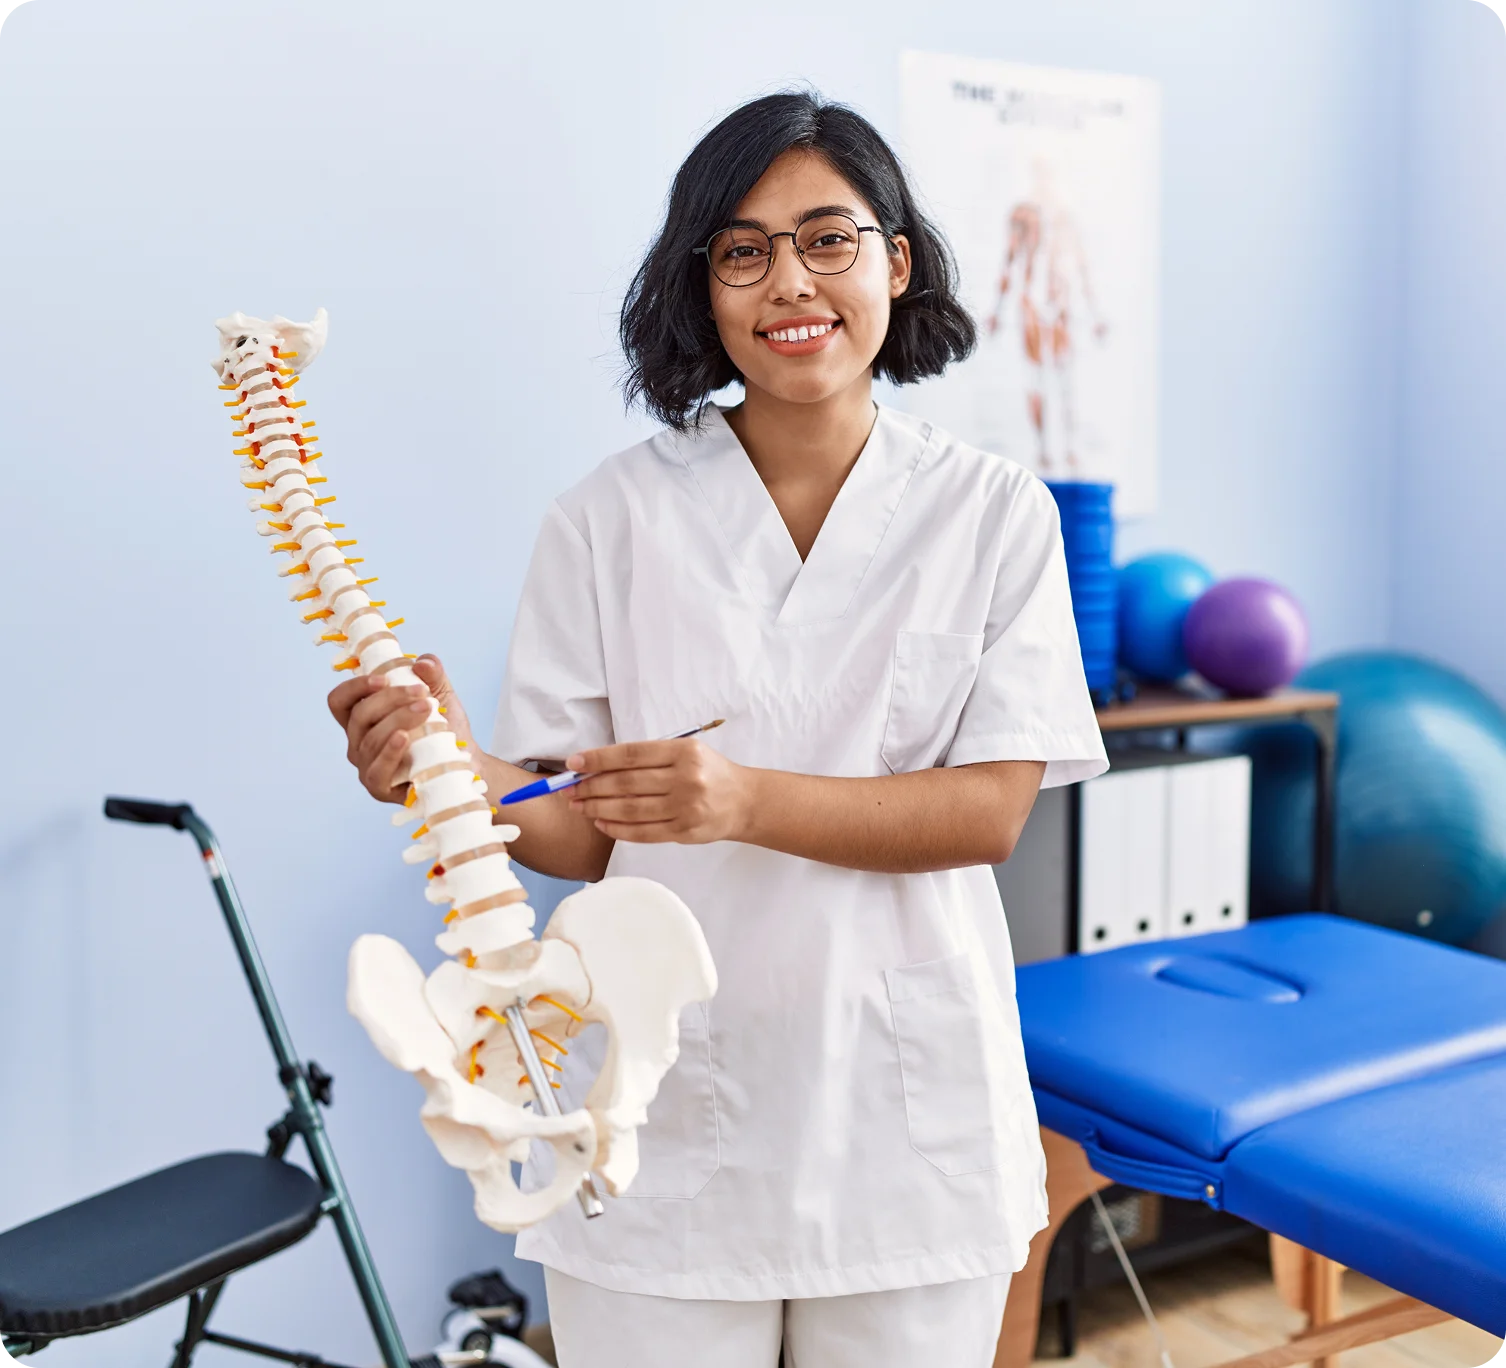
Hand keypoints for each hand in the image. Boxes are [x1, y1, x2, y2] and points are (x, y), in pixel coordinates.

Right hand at [326, 654, 474, 802]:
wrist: (465, 763)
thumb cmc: (445, 730)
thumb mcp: (441, 695)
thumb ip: (433, 674)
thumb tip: (423, 662)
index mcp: (363, 719)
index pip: (340, 701)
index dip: (356, 687)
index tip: (384, 678)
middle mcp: (358, 743)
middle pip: (359, 716)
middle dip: (390, 699)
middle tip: (422, 692)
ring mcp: (367, 766)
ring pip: (371, 739)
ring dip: (398, 719)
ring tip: (427, 709)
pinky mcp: (380, 788)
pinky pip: (377, 770)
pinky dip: (390, 751)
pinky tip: (404, 737)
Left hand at [566, 739, 750, 844]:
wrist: (744, 801)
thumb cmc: (709, 772)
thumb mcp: (687, 752)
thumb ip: (649, 758)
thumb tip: (598, 765)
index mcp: (684, 752)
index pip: (631, 755)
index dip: (599, 759)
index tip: (574, 763)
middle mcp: (686, 778)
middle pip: (627, 783)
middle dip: (591, 786)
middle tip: (568, 789)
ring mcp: (686, 808)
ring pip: (631, 809)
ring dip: (598, 807)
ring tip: (578, 806)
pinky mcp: (684, 832)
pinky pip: (643, 832)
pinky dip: (617, 828)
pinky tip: (601, 822)